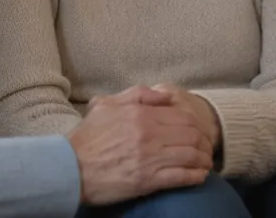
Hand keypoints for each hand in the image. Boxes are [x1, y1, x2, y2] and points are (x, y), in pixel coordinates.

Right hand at [68, 87, 212, 205]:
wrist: (70, 167)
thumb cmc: (86, 137)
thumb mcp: (105, 104)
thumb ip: (136, 95)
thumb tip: (164, 95)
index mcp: (140, 114)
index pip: (182, 115)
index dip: (196, 123)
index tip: (198, 130)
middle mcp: (149, 134)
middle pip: (192, 134)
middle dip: (204, 141)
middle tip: (206, 146)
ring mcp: (150, 158)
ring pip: (191, 155)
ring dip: (203, 159)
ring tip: (205, 162)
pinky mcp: (149, 180)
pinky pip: (182, 177)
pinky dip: (196, 176)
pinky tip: (199, 176)